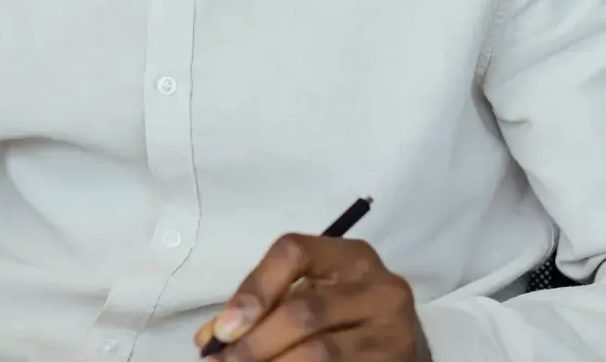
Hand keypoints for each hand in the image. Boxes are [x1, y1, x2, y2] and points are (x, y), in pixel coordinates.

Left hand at [196, 235, 430, 361]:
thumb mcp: (305, 293)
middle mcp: (378, 287)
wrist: (396, 340)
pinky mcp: (396, 361)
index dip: (253, 289)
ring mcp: (392, 329)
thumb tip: (209, 339)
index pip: (294, 253)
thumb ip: (259, 308)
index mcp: (349, 256)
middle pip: (304, 311)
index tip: (223, 329)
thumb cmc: (340, 311)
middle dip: (254, 343)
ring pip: (320, 351)